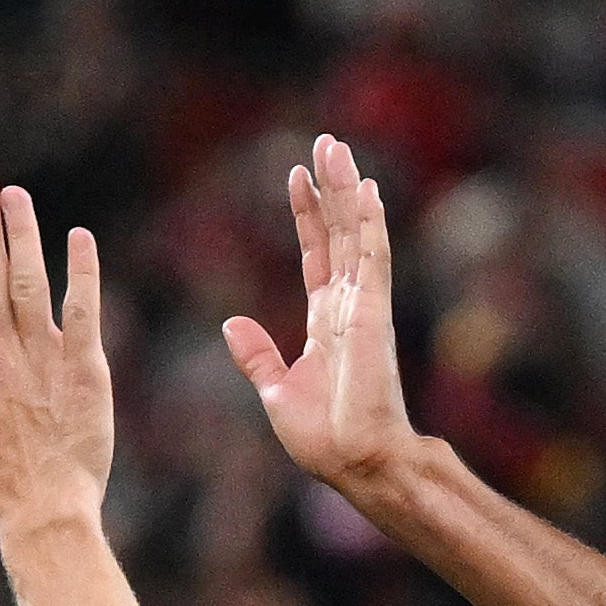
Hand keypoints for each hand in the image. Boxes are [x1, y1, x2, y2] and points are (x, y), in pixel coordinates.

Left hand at [218, 132, 416, 500]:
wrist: (354, 463)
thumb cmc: (324, 437)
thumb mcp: (276, 391)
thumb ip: (258, 356)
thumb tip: (231, 323)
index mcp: (326, 322)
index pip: (317, 254)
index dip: (308, 215)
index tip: (296, 176)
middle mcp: (348, 306)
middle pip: (339, 233)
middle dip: (330, 188)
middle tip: (326, 143)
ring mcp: (364, 306)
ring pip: (356, 234)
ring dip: (347, 190)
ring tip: (337, 147)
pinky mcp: (374, 313)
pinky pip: (373, 258)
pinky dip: (369, 223)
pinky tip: (366, 188)